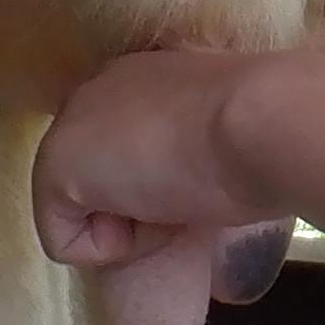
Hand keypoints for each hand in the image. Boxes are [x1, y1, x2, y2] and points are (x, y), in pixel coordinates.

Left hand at [32, 46, 304, 324]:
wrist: (264, 123)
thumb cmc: (270, 127)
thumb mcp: (229, 134)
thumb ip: (196, 145)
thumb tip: (195, 184)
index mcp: (145, 76)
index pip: (132, 147)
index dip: (167, 178)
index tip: (208, 173)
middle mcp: (100, 88)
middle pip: (102, 180)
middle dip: (141, 203)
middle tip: (193, 189)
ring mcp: (70, 124)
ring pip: (86, 212)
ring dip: (134, 224)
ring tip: (181, 196)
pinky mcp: (54, 168)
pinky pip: (66, 243)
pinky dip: (114, 247)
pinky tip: (154, 213)